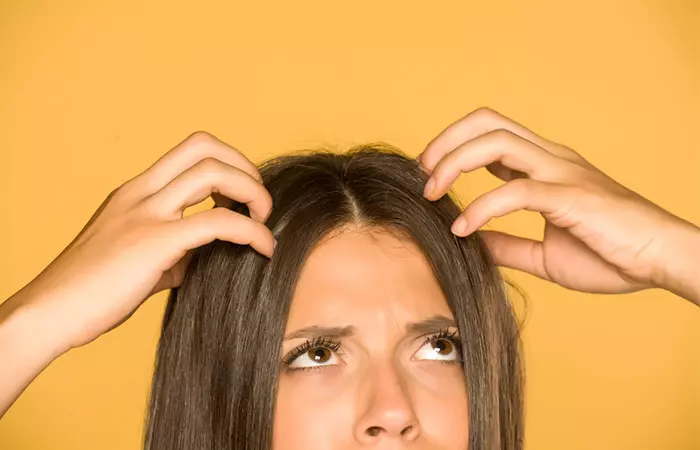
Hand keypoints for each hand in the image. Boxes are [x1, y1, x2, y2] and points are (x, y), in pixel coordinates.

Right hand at [11, 131, 275, 351]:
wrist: (49, 314)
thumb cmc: (90, 292)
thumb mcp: (135, 259)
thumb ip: (172, 251)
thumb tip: (203, 259)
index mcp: (135, 193)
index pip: (190, 150)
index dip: (227, 163)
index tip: (242, 196)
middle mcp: (140, 193)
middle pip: (204, 146)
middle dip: (244, 167)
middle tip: (259, 203)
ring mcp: (146, 214)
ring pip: (212, 172)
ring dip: (252, 191)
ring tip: (265, 221)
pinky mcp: (154, 242)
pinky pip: (217, 221)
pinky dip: (251, 231)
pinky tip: (264, 249)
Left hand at [417, 107, 699, 297]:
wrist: (662, 261)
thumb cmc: (612, 255)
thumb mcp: (545, 254)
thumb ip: (508, 246)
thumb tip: (471, 244)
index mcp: (546, 166)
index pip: (492, 133)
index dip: (454, 146)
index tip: (430, 174)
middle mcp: (551, 159)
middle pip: (488, 122)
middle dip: (446, 141)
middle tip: (423, 174)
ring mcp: (562, 173)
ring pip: (497, 142)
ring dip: (455, 163)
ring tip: (432, 193)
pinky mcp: (571, 197)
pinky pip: (516, 191)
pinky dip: (482, 208)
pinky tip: (463, 229)